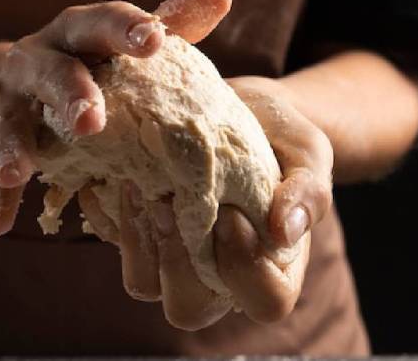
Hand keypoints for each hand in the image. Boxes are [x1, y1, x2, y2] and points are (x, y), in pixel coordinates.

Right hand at [0, 0, 166, 236]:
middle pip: (56, 70)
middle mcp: (41, 54)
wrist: (17, 77)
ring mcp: (12, 95)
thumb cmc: (92, 59)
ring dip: (17, 144)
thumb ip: (173, 21)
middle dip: (72, 93)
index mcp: (81, 30)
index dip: (128, 30)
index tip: (153, 41)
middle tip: (91, 121)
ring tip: (18, 170)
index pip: (105, 22)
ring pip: (13, 118)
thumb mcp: (123, 40)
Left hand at [79, 0, 333, 329]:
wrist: (241, 110)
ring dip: (137, 237)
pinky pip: (111, 240)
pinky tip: (116, 174)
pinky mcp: (138, 233)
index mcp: (270, 272)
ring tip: (140, 183)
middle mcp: (217, 279)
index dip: (245, 267)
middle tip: (173, 201)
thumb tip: (284, 231)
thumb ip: (309, 192)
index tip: (231, 213)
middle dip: (178, 260)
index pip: (265, 302)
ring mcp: (173, 260)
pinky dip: (108, 211)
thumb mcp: (309, 154)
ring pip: (142, 283)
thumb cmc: (283, 139)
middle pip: (189, 308)